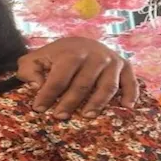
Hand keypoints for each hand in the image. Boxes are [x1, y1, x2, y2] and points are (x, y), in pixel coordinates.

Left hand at [17, 37, 138, 118]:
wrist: (80, 44)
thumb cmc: (56, 57)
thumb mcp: (37, 59)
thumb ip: (29, 70)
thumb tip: (36, 86)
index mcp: (71, 52)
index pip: (59, 77)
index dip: (48, 95)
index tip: (39, 109)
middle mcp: (94, 55)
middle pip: (82, 84)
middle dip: (70, 102)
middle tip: (59, 117)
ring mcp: (112, 60)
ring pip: (106, 86)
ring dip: (98, 103)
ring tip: (87, 116)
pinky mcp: (125, 66)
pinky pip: (131, 82)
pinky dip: (131, 94)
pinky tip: (126, 107)